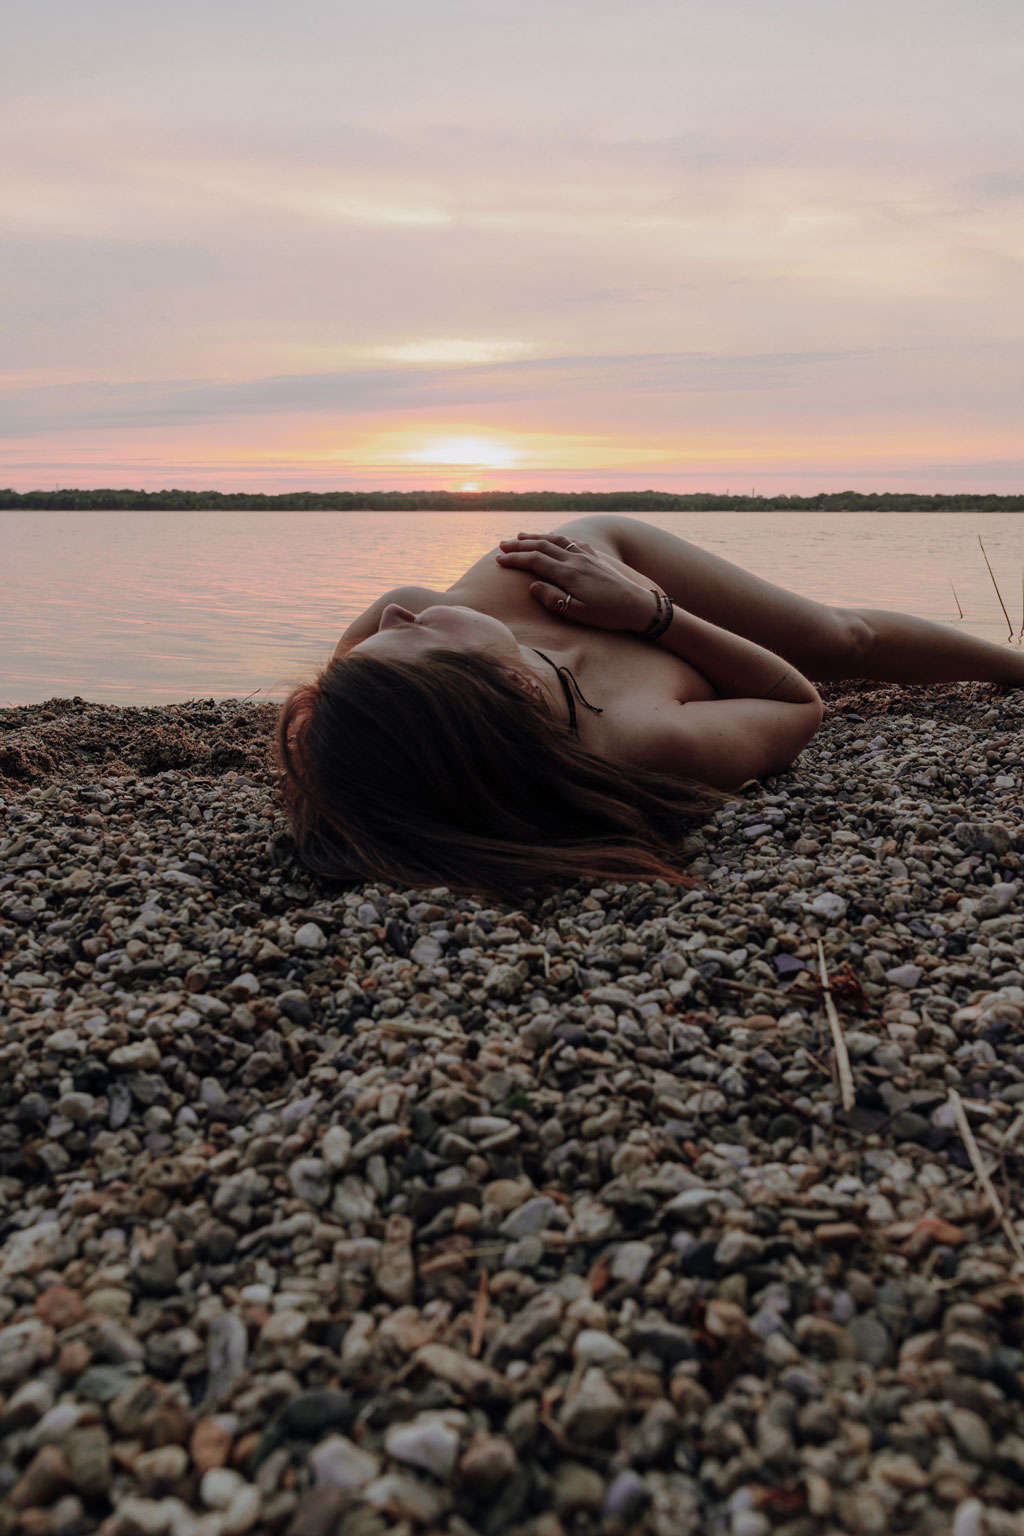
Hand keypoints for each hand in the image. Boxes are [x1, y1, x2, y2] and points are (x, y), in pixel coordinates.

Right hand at [496, 532, 657, 630]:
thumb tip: (533, 585)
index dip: (515, 560)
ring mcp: (587, 557)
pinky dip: (558, 538)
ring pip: (556, 541)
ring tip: (521, 536)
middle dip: (519, 545)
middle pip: (542, 546)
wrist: (638, 606)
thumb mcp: (578, 613)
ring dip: (536, 537)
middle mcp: (576, 560)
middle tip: (501, 545)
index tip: (498, 561)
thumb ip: (553, 599)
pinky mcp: (596, 559)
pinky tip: (554, 539)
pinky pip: (573, 542)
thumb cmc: (607, 614)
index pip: (535, 562)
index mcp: (569, 574)